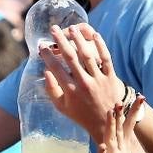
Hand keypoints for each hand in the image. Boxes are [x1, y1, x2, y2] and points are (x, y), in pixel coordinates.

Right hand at [42, 24, 127, 139]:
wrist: (107, 124)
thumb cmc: (81, 115)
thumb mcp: (62, 107)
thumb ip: (52, 90)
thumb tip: (45, 72)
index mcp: (70, 91)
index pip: (55, 68)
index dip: (47, 55)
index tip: (41, 46)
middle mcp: (84, 84)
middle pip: (70, 57)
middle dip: (60, 41)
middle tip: (53, 29)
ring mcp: (99, 80)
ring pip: (88, 55)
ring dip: (79, 40)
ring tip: (72, 28)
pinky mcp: (111, 78)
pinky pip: (106, 58)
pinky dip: (101, 45)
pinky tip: (95, 35)